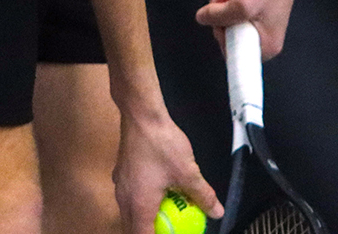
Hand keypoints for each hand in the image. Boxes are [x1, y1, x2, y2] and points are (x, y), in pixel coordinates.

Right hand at [114, 106, 221, 231]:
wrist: (141, 115)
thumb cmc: (161, 143)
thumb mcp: (188, 172)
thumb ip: (202, 195)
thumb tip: (216, 211)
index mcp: (139, 205)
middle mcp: (124, 199)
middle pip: (133, 228)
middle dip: (150, 232)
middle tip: (168, 229)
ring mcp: (120, 185)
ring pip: (129, 213)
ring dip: (144, 219)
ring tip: (164, 217)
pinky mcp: (122, 173)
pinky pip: (130, 197)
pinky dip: (141, 203)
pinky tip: (158, 193)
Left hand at [194, 0, 310, 58]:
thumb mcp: (241, 5)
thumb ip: (217, 16)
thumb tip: (202, 17)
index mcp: (266, 44)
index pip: (233, 52)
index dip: (220, 35)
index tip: (219, 21)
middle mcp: (262, 33)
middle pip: (224, 29)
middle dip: (217, 9)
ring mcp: (255, 16)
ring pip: (223, 12)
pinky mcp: (250, 2)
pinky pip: (227, 0)